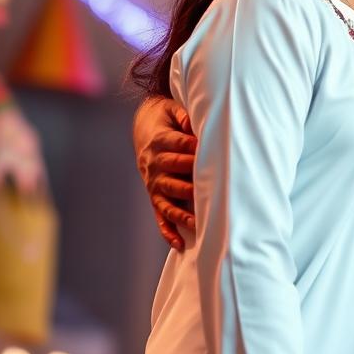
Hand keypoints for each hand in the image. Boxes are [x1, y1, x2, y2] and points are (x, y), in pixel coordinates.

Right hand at [134, 96, 196, 250]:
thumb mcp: (172, 110)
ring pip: (167, 197)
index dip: (192, 148)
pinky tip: (179, 244)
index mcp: (160, 141)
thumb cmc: (166, 119)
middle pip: (172, 171)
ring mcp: (154, 182)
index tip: (207, 151)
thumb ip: (185, 116)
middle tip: (210, 188)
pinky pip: (160, 215)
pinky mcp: (154, 196)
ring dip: (182, 210)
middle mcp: (154, 164)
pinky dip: (168, 230)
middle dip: (190, 179)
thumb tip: (196, 122)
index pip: (177, 145)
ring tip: (198, 223)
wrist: (144, 127)